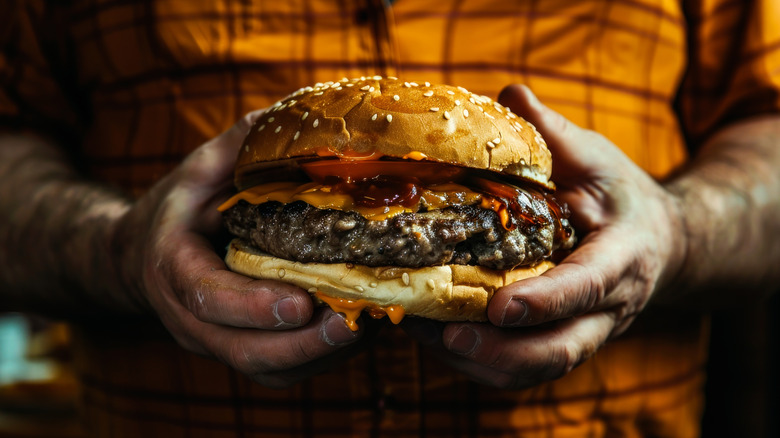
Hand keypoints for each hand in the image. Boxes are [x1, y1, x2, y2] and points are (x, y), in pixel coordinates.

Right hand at [111, 110, 365, 386]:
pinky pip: (280, 368)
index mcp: (172, 267)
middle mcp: (190, 316)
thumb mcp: (198, 169)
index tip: (299, 303)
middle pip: (242, 350)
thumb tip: (294, 114)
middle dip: (300, 345)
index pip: (206, 296)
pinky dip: (319, 357)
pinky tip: (358, 331)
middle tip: (352, 325)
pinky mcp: (241, 349)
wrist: (142, 257)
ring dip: (319, 356)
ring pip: (266, 368)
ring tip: (368, 328)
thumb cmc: (178, 210)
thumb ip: (238, 146)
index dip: (252, 305)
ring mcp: (216, 339)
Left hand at [404, 85, 686, 388]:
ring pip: (538, 368)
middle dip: (504, 351)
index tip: (500, 307)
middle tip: (449, 338)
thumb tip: (509, 94)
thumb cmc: (621, 197)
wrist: (659, 244)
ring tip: (426, 339)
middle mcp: (607, 308)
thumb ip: (556, 135)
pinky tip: (435, 338)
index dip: (546, 301)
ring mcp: (585, 332)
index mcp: (621, 257)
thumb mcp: (598, 158)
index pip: (587, 286)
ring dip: (482, 363)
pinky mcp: (561, 341)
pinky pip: (524, 368)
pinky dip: (480, 362)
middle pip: (561, 350)